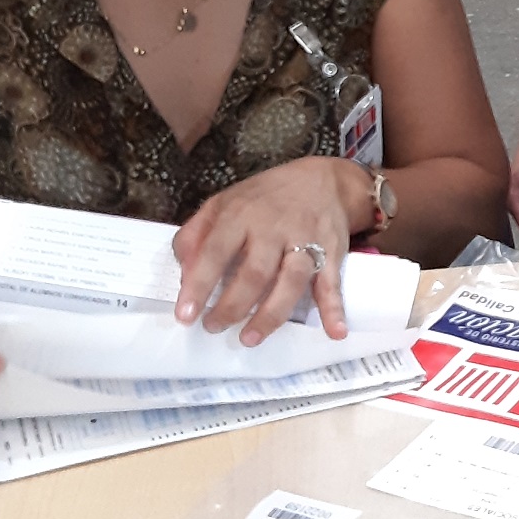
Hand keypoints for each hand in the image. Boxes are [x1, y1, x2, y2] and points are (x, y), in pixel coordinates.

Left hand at [174, 158, 367, 344]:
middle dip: (232, 306)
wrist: (323, 180)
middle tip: (214, 327)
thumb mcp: (223, 203)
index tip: (186, 314)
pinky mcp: (331, 251)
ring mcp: (305, 240)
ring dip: (271, 314)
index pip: (216, 252)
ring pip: (290, 282)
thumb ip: (197, 234)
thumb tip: (183, 270)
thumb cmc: (265, 198)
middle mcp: (273, 228)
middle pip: (254, 273)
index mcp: (241, 215)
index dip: (199, 285)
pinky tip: (335, 331)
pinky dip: (335, 308)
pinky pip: (332, 282)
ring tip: (250, 338)